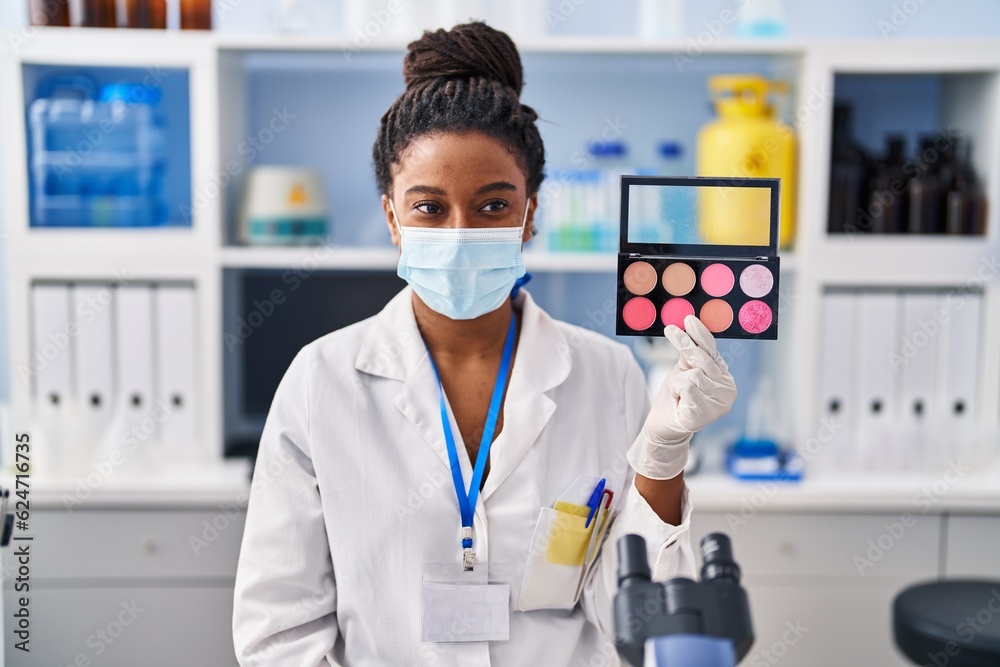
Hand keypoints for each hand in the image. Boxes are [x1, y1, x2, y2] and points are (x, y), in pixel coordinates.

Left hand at [627, 315, 737, 479]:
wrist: (662, 426)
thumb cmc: (675, 397)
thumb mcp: (684, 370)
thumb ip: (691, 353)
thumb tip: (689, 325)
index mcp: (724, 377)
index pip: (713, 350)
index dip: (700, 334)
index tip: (688, 319)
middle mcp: (728, 390)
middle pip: (703, 359)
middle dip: (685, 348)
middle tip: (671, 331)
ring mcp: (720, 404)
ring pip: (693, 375)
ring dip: (678, 382)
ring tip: (679, 395)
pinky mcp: (707, 414)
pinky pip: (687, 388)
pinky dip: (677, 392)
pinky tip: (680, 403)